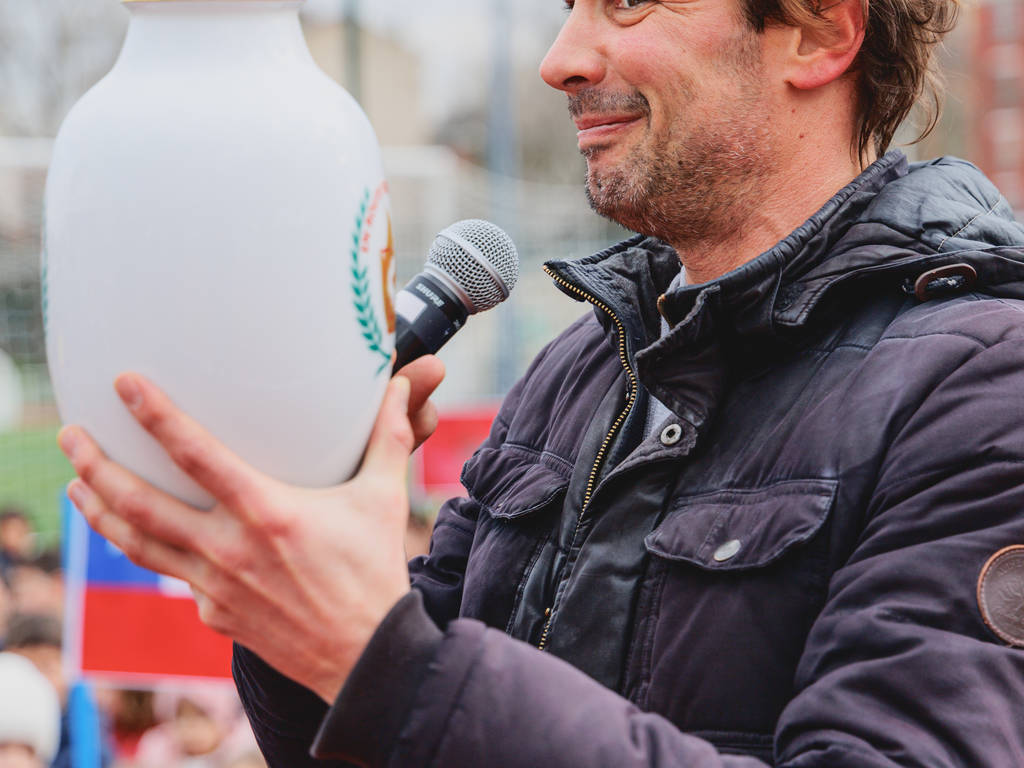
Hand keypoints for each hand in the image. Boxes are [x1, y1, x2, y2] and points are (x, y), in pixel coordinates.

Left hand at [58, 355, 444, 703]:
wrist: (363, 656)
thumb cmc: (374, 570)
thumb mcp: (383, 497)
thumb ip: (388, 437)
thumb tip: (404, 386)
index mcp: (266, 513)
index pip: (196, 455)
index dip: (155, 415)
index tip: (124, 384)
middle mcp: (228, 550)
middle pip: (139, 505)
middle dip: (95, 466)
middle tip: (69, 434)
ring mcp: (214, 587)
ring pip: (139, 545)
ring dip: (99, 512)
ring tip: (75, 485)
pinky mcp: (213, 614)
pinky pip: (178, 576)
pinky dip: (160, 552)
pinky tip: (156, 539)